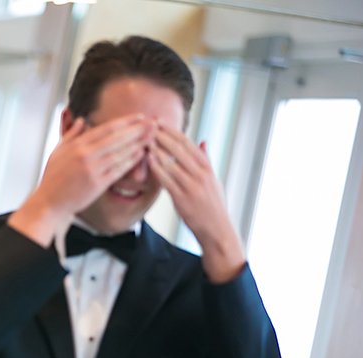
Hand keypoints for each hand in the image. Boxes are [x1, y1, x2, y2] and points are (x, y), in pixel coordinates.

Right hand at [9, 113, 153, 246]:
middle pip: (118, 138)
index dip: (126, 121)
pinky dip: (131, 161)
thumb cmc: (52, 178)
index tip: (140, 116)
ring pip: (121, 153)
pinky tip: (142, 154)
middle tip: (154, 122)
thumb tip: (81, 120)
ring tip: (152, 136)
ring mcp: (93, 170)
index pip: (107, 128)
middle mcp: (86, 155)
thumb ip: (71, 134)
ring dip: (138, 143)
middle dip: (138, 129)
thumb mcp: (58, 151)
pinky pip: (118, 170)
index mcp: (77, 145)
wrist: (49, 201)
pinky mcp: (97, 184)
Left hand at [148, 126, 245, 282]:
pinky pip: (167, 180)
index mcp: (208, 168)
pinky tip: (148, 159)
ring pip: (173, 163)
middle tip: (149, 125)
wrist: (217, 229)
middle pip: (180, 150)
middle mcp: (201, 175)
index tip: (161, 123)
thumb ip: (206, 160)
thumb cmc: (213, 205)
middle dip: (163, 136)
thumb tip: (203, 141)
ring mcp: (192, 187)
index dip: (174, 132)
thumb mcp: (213, 180)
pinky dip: (157, 168)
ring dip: (158, 149)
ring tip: (145, 138)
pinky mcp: (183, 199)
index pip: (189, 144)